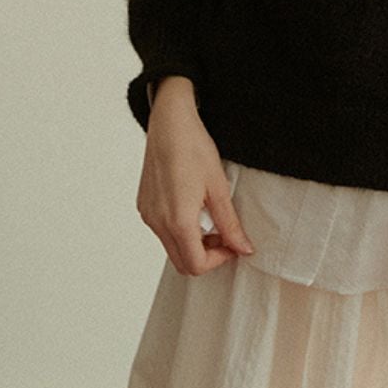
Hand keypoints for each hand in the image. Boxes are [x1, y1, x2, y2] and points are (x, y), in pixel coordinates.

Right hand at [136, 76, 255, 275]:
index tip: (234, 244)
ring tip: (212, 221)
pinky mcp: (144, 206)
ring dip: (193, 244)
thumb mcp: (219, 187)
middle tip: (226, 235)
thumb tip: (243, 249)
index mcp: (177, 220)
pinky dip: (180, 232)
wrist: (170, 123)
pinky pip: (162, 232)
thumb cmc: (194, 149)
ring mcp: (148, 215)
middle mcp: (157, 222)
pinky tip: (194, 210)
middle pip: (182, 262)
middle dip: (207, 255)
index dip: (219, 260)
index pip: (196, 264)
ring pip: (171, 248)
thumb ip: (230, 224)